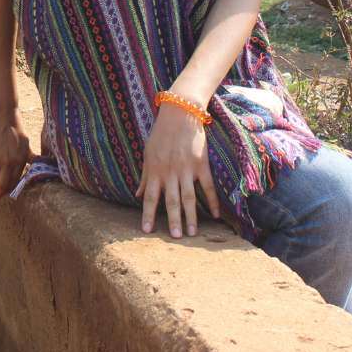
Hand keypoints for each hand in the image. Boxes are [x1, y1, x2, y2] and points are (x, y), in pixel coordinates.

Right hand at [0, 105, 32, 201]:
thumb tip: (38, 166)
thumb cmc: (14, 126)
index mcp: (20, 160)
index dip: (10, 189)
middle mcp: (8, 162)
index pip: (15, 182)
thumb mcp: (26, 143)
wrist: (0, 112)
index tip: (7, 193)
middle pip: (2, 186)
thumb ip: (30, 157)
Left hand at [135, 98, 220, 237]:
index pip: (149, 197)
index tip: (146, 230)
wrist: (180, 113)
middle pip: (171, 201)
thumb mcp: (147, 153)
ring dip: (191, 216)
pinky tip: (215, 214)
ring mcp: (186, 169)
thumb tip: (136, 194)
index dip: (147, 214)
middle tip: (176, 238)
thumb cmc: (161, 134)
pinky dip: (212, 201)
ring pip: (189, 197)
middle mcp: (170, 172)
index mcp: (155, 170)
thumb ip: (144, 176)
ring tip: (193, 233)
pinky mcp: (201, 164)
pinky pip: (208, 186)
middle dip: (172, 220)